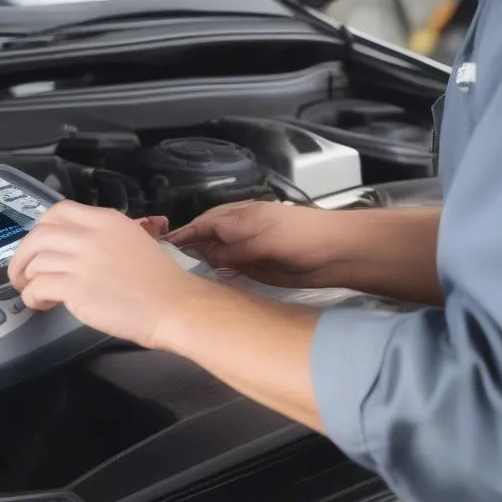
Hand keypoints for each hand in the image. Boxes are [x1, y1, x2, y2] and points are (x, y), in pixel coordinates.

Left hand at [8, 201, 202, 348]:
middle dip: (22, 255)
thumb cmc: (159, 279)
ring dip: (28, 279)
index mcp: (105, 219)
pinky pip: (38, 287)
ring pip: (35, 262)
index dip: (41, 228)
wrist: (174, 304)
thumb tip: (75, 247)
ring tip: (35, 292)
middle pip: (39, 235)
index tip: (38, 245)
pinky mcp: (76, 288)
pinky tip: (42, 304)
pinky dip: (32, 297)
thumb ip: (103, 237)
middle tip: (21, 272)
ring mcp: (82, 261)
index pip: (58, 210)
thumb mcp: (132, 240)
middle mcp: (90, 235)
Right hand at [164, 200, 348, 287]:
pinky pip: (233, 268)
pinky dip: (219, 274)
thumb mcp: (264, 241)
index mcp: (243, 216)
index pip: (205, 224)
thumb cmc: (303, 238)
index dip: (185, 234)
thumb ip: (235, 250)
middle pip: (209, 237)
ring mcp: (252, 248)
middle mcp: (243, 230)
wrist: (339, 253)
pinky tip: (209, 284)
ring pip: (219, 254)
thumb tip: (207, 257)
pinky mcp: (261, 267)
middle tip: (166, 264)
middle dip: (189, 247)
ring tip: (180, 276)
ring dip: (202, 262)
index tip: (162, 245)